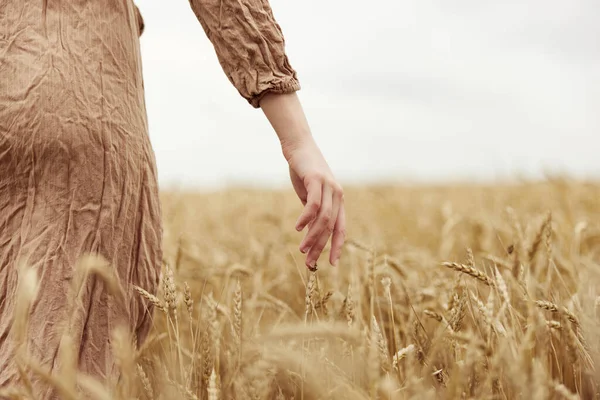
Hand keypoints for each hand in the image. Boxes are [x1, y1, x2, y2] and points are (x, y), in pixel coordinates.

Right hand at [284, 139, 345, 268]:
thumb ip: (312, 213)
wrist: (298, 147)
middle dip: (320, 247)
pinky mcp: (317, 180)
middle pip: (331, 227)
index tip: (332, 264)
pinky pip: (314, 205)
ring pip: (324, 219)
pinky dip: (306, 219)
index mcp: (338, 200)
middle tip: (309, 262)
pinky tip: (298, 228)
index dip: (337, 247)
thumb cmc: (303, 172)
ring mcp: (329, 187)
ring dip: (313, 237)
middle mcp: (337, 195)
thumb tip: (310, 234)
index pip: (341, 229)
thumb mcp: (309, 196)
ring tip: (302, 249)